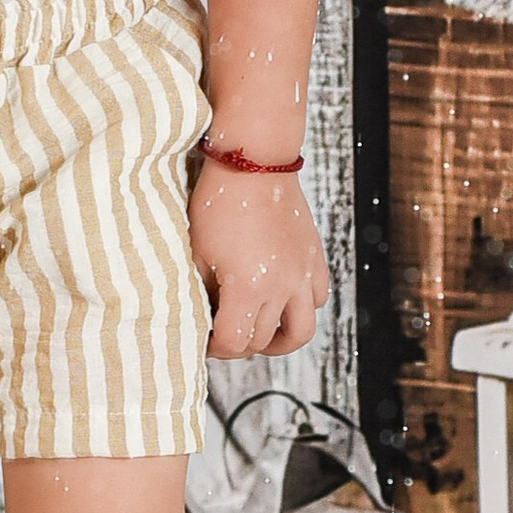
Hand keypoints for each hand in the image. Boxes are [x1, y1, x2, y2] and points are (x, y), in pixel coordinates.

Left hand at [190, 163, 326, 356]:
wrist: (255, 164)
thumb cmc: (220, 203)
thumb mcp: (197, 252)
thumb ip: (199, 291)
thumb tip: (200, 317)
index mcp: (248, 287)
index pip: (233, 342)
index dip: (214, 347)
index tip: (205, 338)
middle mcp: (282, 287)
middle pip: (261, 340)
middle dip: (238, 343)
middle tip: (223, 332)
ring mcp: (303, 274)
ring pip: (301, 331)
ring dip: (278, 340)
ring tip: (259, 333)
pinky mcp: (315, 259)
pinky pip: (316, 300)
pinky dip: (300, 309)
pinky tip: (280, 299)